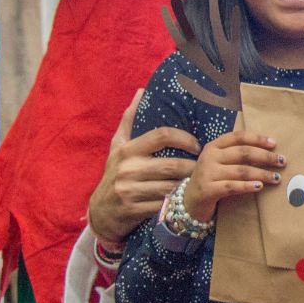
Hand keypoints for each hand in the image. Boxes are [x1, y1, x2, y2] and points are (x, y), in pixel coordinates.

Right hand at [88, 90, 201, 241]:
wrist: (100, 211)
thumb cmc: (114, 173)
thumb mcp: (117, 146)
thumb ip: (129, 120)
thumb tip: (141, 91)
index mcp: (127, 150)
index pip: (162, 135)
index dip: (185, 138)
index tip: (196, 145)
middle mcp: (128, 169)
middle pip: (171, 165)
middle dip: (192, 166)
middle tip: (204, 168)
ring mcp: (129, 190)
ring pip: (170, 186)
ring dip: (187, 184)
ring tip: (198, 182)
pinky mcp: (134, 210)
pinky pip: (164, 204)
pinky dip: (177, 201)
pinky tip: (185, 198)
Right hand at [179, 129, 285, 222]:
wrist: (189, 202)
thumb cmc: (211, 180)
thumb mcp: (219, 163)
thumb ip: (236, 156)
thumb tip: (268, 153)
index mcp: (214, 146)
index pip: (238, 137)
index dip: (257, 139)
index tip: (274, 144)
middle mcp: (209, 157)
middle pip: (243, 153)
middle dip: (265, 156)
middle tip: (282, 161)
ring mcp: (207, 173)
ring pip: (241, 170)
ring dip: (262, 173)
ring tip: (276, 177)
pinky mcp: (207, 189)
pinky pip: (232, 186)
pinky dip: (248, 186)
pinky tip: (260, 186)